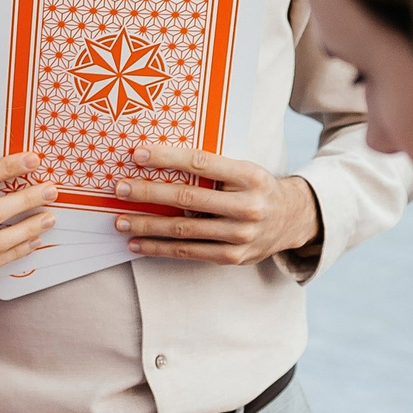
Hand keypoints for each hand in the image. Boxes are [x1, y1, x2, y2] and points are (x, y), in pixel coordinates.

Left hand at [114, 144, 318, 265]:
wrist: (293, 220)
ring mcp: (240, 235)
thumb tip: (158, 158)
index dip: (167, 158)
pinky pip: (188, 252)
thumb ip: (211, 167)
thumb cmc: (256, 188)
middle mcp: (247, 206)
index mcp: (249, 176)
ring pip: (184, 230)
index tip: (138, 155)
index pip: (201, 163)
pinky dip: (159, 248)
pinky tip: (137, 243)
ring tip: (120, 221)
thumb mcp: (243, 170)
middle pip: (188, 199)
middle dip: (149, 194)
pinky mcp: (232, 257)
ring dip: (147, 226)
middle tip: (120, 189)